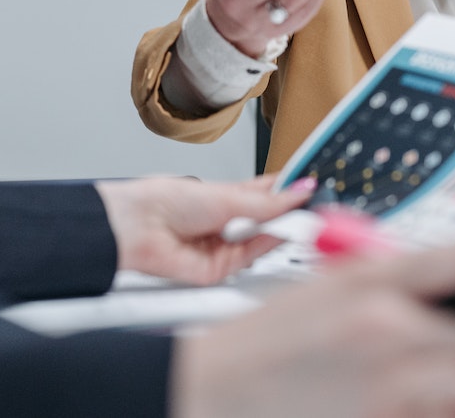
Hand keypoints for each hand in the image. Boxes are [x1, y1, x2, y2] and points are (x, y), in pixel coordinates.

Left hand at [94, 175, 316, 284]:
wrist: (138, 227)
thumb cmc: (166, 201)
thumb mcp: (227, 195)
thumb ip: (268, 201)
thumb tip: (301, 191)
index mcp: (229, 196)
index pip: (269, 193)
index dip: (291, 190)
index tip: (314, 185)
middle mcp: (229, 222)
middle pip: (271, 220)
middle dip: (292, 211)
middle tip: (316, 201)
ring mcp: (226, 246)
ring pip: (265, 240)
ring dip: (282, 228)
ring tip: (301, 213)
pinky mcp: (221, 270)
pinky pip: (252, 258)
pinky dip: (266, 245)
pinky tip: (279, 232)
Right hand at [172, 242, 454, 417]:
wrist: (219, 390)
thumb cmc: (265, 341)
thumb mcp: (325, 285)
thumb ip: (389, 274)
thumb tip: (453, 266)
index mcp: (371, 283)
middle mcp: (387, 330)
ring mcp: (388, 384)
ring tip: (431, 379)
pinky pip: (437, 417)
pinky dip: (432, 411)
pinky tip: (403, 401)